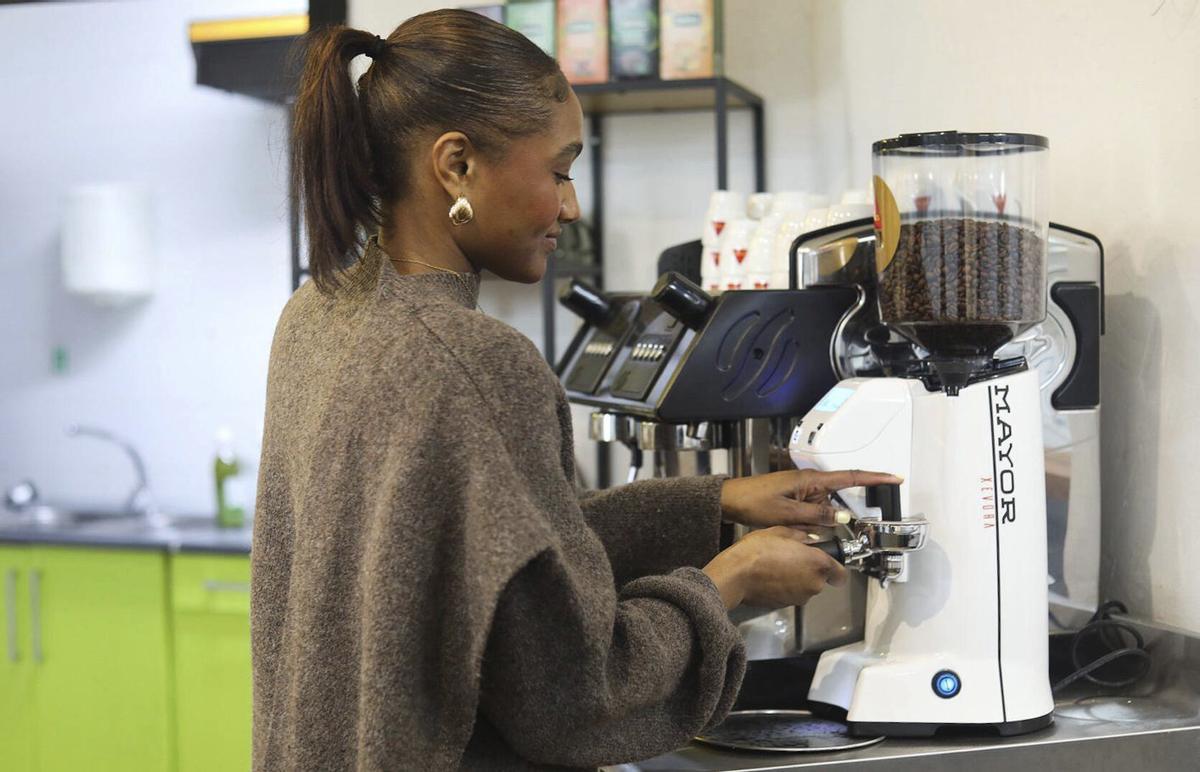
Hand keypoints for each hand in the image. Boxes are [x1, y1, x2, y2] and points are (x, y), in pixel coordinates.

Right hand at [702, 526, 847, 609]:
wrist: (736, 574)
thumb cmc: (758, 550)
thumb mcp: (780, 532)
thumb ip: (801, 536)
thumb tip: (807, 540)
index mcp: (818, 564)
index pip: (841, 573)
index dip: (835, 568)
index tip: (827, 561)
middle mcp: (814, 584)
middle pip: (821, 579)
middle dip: (811, 570)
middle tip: (792, 557)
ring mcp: (800, 597)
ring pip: (806, 587)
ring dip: (798, 579)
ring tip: (778, 566)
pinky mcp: (786, 605)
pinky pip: (792, 594)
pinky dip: (786, 587)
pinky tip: (771, 577)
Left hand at [719, 468, 902, 528]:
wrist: (731, 500)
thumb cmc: (754, 501)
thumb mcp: (788, 513)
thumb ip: (817, 515)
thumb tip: (842, 516)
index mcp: (811, 480)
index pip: (850, 477)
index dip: (875, 478)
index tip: (895, 478)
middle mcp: (810, 483)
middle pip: (839, 497)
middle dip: (843, 511)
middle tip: (839, 522)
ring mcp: (803, 491)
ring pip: (826, 508)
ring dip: (824, 520)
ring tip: (805, 525)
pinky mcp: (796, 499)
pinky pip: (814, 511)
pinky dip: (814, 521)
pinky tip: (801, 528)